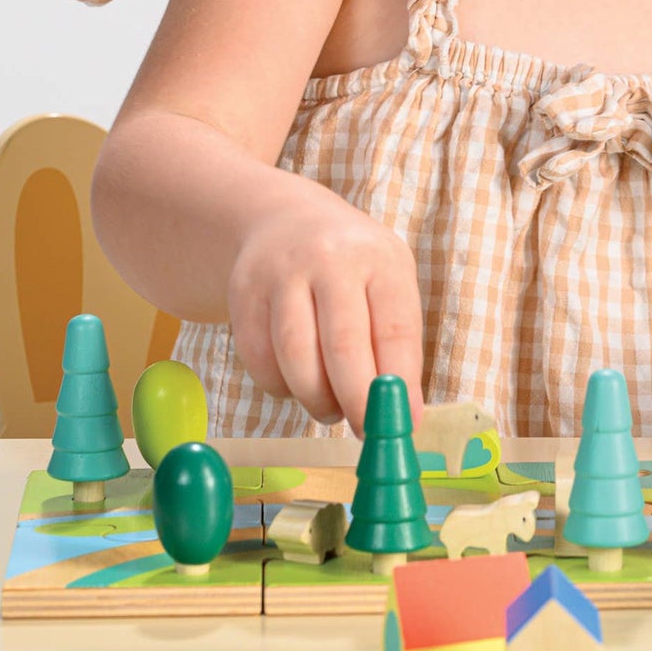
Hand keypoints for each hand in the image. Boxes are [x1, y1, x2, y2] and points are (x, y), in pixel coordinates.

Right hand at [225, 190, 424, 436]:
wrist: (284, 220)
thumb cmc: (351, 268)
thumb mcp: (387, 284)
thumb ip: (399, 345)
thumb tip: (408, 416)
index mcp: (379, 258)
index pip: (394, 330)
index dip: (398, 385)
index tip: (403, 424)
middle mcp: (330, 259)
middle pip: (343, 346)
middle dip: (356, 401)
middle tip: (364, 430)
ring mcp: (281, 272)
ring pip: (295, 356)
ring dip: (316, 399)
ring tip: (331, 408)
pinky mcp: (243, 291)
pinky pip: (259, 359)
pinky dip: (280, 386)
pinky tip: (296, 384)